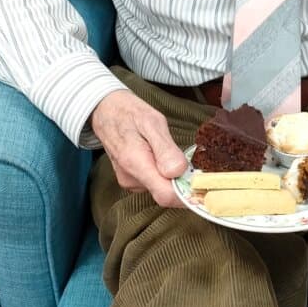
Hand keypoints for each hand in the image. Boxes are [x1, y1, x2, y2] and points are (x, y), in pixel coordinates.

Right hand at [90, 89, 188, 208]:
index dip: (188, 194)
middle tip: (186, 157)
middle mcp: (132, 179)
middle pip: (167, 194)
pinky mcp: (131, 181)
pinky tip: (158, 155)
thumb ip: (165, 148)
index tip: (202, 183)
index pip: (166, 195)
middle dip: (182, 181)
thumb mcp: (152, 121)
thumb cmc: (128, 113)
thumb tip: (177, 171)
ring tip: (166, 151)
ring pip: (162, 188)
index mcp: (136, 164)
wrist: (104, 111)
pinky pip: (154, 182)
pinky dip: (162, 173)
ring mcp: (130, 182)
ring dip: (172, 175)